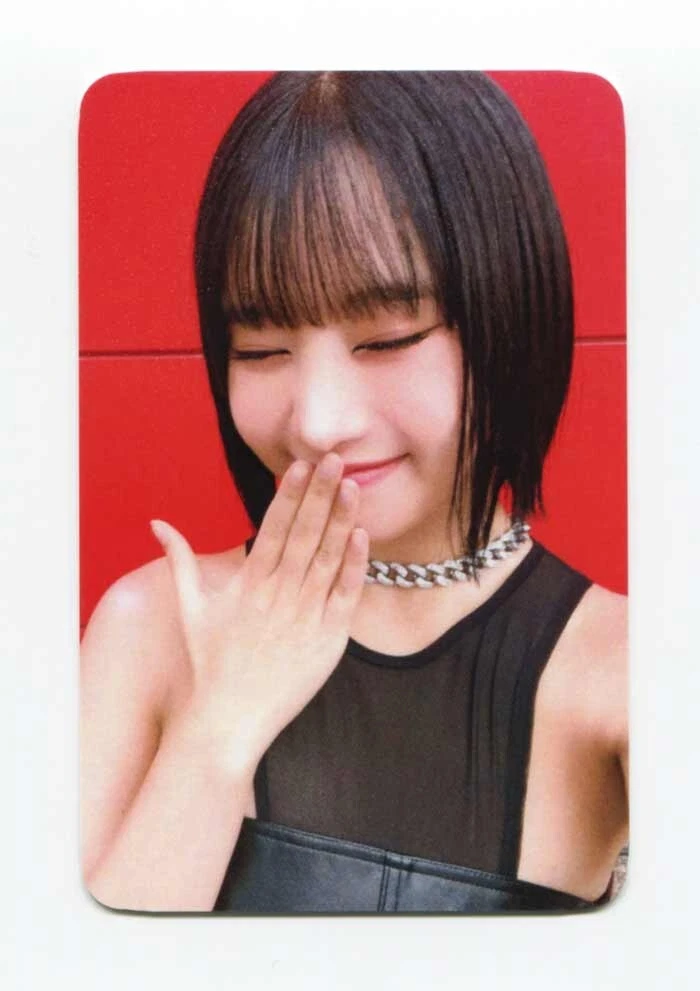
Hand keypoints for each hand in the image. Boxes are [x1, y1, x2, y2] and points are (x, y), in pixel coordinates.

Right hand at [150, 454, 367, 770]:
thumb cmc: (209, 663)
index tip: (300, 464)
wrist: (229, 720)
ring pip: (327, 559)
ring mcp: (305, 617)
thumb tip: (157, 523)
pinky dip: (354, 566)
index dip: (288, 494)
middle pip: (303, 534)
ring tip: (352, 486)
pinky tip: (362, 536)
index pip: (272, 528)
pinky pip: (345, 595)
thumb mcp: (190, 609)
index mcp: (248, 584)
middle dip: (319, 493)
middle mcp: (278, 595)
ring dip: (341, 520)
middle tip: (335, 458)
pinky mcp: (328, 640)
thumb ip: (180, 561)